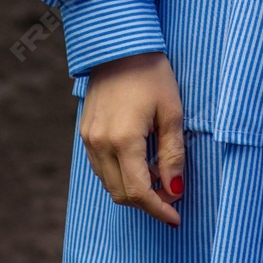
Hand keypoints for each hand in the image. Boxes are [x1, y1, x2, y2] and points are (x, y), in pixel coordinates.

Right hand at [79, 50, 185, 224]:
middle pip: (122, 194)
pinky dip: (121, 175)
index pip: (139, 192)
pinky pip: (101, 168)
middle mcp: (100, 144)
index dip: (159, 210)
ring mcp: (89, 139)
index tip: (176, 218)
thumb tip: (174, 189)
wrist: (119, 44)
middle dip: (148, 202)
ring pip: (109, 183)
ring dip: (133, 190)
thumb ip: (172, 153)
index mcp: (123, 140)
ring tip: (160, 179)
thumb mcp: (171, 111)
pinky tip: (141, 163)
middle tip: (172, 198)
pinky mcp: (86, 133)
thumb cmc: (151, 72)